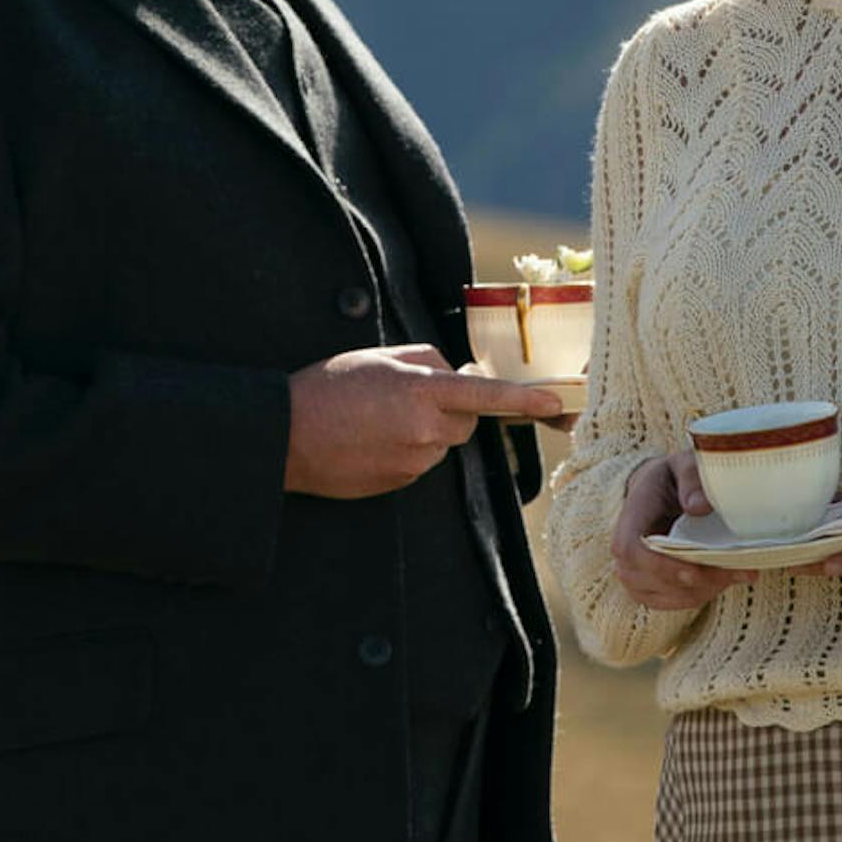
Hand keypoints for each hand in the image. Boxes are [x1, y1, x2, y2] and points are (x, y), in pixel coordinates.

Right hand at [285, 345, 561, 498]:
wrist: (286, 436)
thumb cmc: (327, 388)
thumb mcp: (376, 357)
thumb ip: (424, 361)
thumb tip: (451, 373)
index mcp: (421, 391)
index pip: (486, 394)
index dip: (524, 399)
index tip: (555, 403)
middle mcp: (425, 430)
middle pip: (464, 422)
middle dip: (447, 410)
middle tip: (401, 399)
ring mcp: (413, 462)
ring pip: (439, 444)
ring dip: (422, 431)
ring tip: (375, 421)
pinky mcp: (400, 484)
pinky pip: (418, 463)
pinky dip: (403, 451)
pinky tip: (369, 441)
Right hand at [610, 448, 754, 611]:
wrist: (663, 492)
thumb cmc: (675, 477)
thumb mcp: (685, 463)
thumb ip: (692, 478)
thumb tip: (697, 506)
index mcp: (632, 514)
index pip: (631, 550)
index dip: (660, 566)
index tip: (695, 570)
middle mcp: (625, 549)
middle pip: (652, 579)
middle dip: (698, 580)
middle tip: (739, 569)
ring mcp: (635, 572)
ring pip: (667, 595)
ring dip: (706, 589)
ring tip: (740, 572)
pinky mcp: (651, 587)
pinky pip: (675, 602)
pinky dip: (703, 594)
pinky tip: (726, 578)